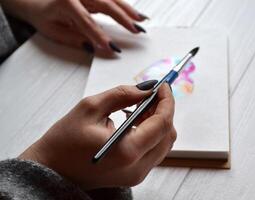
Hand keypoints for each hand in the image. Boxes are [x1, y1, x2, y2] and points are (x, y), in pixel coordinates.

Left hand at [1, 0, 147, 52]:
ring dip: (129, 10)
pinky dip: (125, 7)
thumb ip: (74, 39)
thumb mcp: (54, 32)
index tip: (111, 48)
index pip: (87, 21)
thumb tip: (94, 47)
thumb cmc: (44, 16)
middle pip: (106, 4)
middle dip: (123, 18)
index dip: (100, 35)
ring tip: (142, 21)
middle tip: (136, 31)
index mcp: (66, 2)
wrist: (36, 2)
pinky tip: (135, 14)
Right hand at [19, 83, 175, 189]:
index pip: (162, 123)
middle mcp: (137, 167)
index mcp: (127, 151)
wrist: (52, 169)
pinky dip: (151, 133)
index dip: (167, 101)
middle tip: (151, 94)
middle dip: (164, 110)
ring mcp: (137, 174)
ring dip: (158, 121)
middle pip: (167, 134)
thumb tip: (146, 87)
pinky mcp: (134, 175)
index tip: (163, 85)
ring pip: (163, 143)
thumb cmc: (64, 141)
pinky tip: (136, 120)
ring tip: (140, 106)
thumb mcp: (90, 107)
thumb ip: (122, 94)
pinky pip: (153, 150)